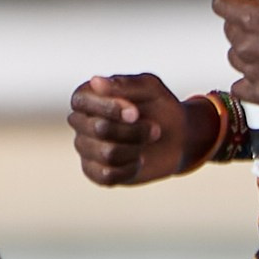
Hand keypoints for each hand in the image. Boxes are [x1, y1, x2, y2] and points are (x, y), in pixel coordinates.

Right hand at [69, 72, 211, 187]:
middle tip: (155, 129)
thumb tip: (95, 81)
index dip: (108, 108)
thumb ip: (124, 84)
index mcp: (87, 96)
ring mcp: (85, 148)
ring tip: (149, 142)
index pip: (80, 101)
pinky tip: (139, 161)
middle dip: (133, 130)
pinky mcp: (95, 172)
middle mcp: (80, 122)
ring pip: (106, 153)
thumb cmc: (159, 106)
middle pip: (98, 129)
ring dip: (136, 148)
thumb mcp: (149, 88)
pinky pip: (106, 176)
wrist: (177, 137)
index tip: (136, 112)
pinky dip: (129, 168)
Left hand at [213, 0, 258, 103]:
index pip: (220, 5)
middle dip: (244, 22)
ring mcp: (254, 73)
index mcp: (252, 20)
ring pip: (236, 56)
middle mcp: (247, 48)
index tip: (255, 0)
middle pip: (229, 30)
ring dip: (248, 48)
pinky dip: (250, 78)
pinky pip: (241, 86)